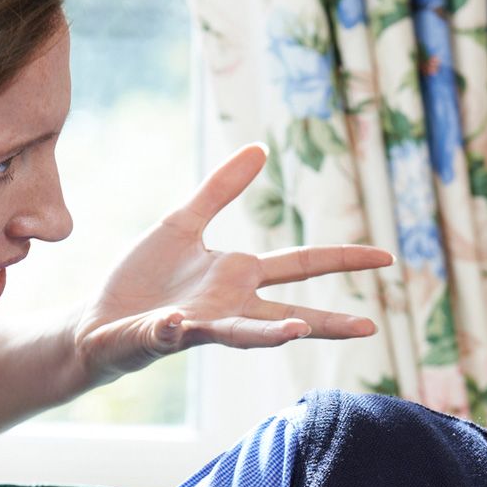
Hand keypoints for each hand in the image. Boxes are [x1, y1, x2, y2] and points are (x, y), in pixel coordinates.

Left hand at [74, 143, 388, 381]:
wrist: (98, 320)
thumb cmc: (143, 278)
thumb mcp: (184, 223)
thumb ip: (221, 190)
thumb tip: (261, 150)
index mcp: (239, 277)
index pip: (302, 265)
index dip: (344, 258)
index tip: (387, 257)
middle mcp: (228, 307)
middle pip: (288, 315)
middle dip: (327, 323)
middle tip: (369, 329)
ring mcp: (198, 326)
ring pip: (240, 334)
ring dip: (268, 335)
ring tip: (296, 331)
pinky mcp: (160, 337)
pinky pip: (169, 333)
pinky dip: (173, 328)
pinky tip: (177, 321)